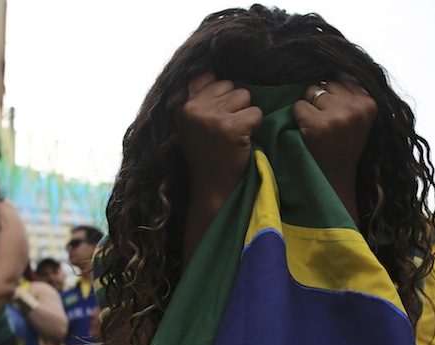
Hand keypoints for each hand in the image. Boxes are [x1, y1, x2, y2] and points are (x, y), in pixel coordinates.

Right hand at [175, 72, 262, 205]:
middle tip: (225, 130)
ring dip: (245, 114)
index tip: (218, 113)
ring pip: (245, 95)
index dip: (219, 92)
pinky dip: (255, 126)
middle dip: (234, 104)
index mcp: (178, 104)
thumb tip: (214, 66)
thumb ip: (198, 96)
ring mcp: (210, 116)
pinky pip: (256, 112)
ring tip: (233, 135)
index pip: (207, 75)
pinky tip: (242, 141)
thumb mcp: (191, 123)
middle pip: (229, 84)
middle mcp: (191, 107)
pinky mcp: (230, 127)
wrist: (212, 188)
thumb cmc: (206, 154)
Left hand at [293, 74, 377, 222]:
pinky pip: (299, 106)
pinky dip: (298, 118)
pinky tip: (309, 134)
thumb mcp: (358, 119)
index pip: (343, 77)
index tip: (335, 113)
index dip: (333, 93)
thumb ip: (351, 93)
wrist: (335, 180)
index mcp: (370, 104)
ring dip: (309, 108)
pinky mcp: (319, 125)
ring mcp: (338, 116)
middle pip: (326, 83)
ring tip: (318, 129)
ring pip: (311, 91)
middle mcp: (357, 108)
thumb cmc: (343, 147)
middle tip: (327, 125)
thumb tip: (332, 64)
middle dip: (321, 99)